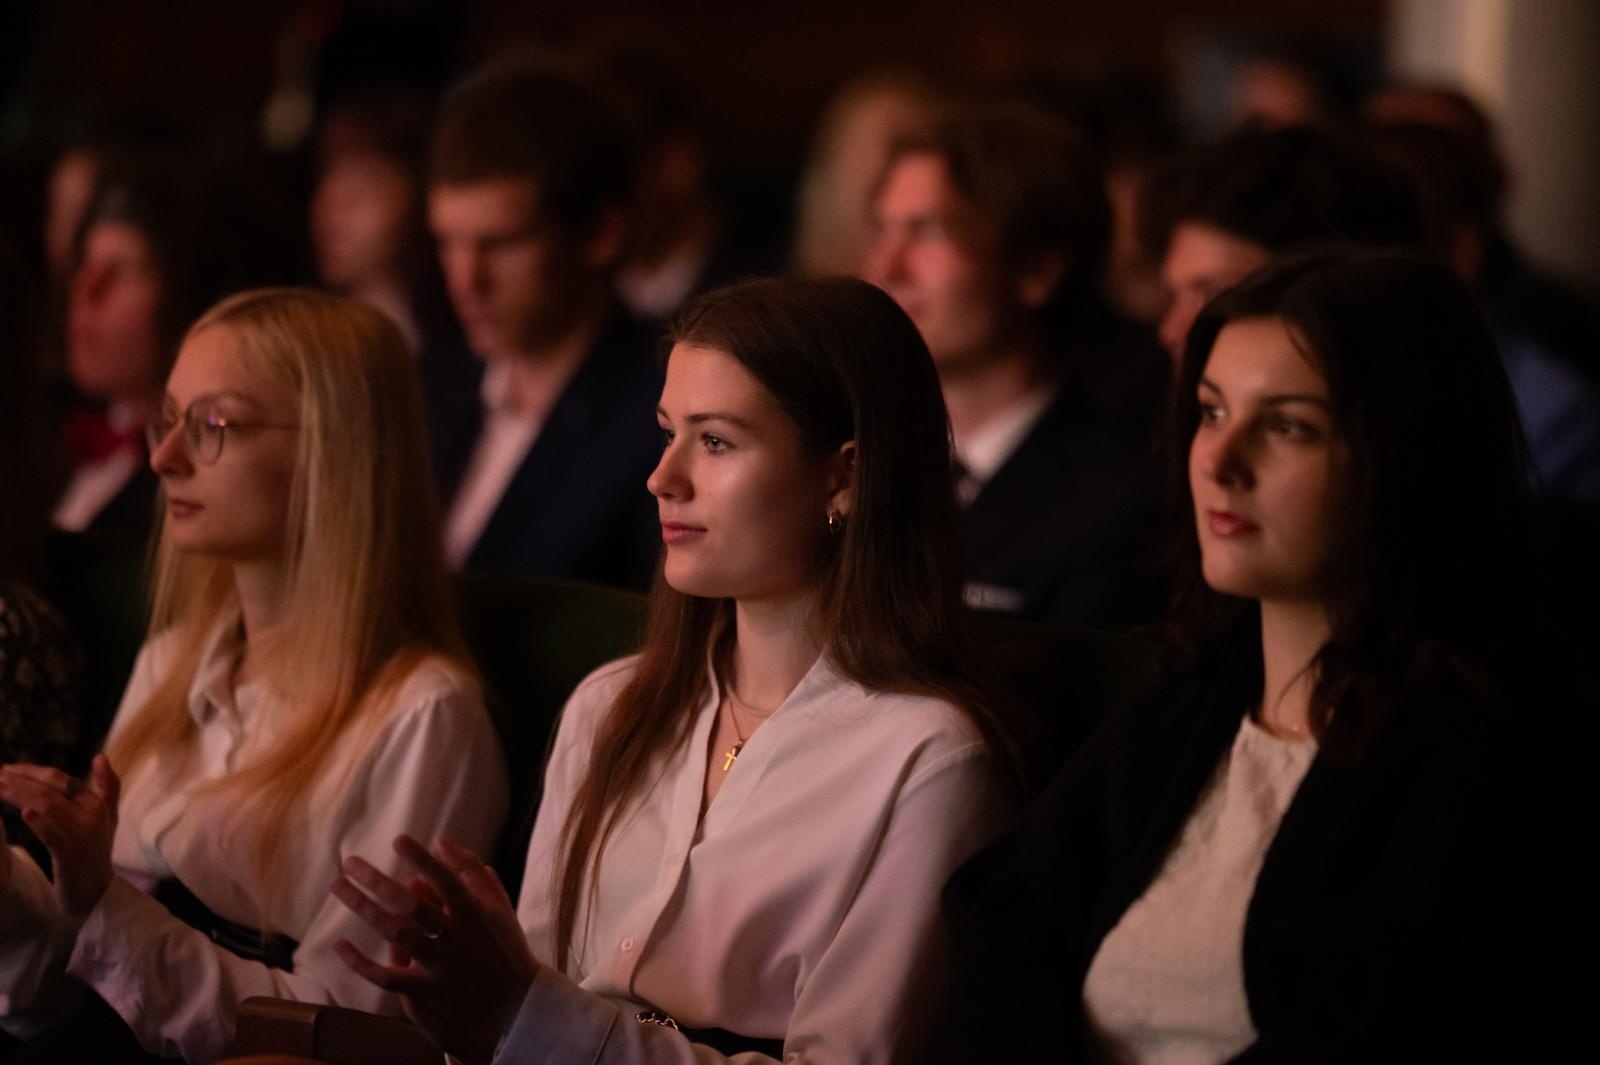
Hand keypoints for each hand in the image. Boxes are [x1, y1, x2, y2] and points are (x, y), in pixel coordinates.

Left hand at [0, 755, 120, 924]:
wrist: (96, 895)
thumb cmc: (96, 854)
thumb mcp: (108, 819)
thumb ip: (108, 788)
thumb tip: (100, 756)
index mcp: (98, 804)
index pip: (61, 779)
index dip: (31, 771)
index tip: (6, 769)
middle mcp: (93, 816)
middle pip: (50, 790)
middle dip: (19, 780)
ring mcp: (82, 836)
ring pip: (46, 807)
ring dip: (18, 795)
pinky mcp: (70, 857)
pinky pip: (53, 835)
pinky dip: (40, 822)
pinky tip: (25, 813)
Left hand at [331, 834, 537, 1063]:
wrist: (517, 1004)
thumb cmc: (505, 948)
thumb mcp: (498, 906)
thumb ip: (472, 872)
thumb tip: (442, 841)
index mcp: (475, 913)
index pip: (447, 880)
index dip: (423, 860)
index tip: (398, 840)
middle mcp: (456, 937)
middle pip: (412, 906)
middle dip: (379, 881)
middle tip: (349, 862)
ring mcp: (440, 965)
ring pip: (397, 934)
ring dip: (365, 909)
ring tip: (339, 887)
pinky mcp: (427, 991)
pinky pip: (388, 978)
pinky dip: (361, 963)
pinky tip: (340, 945)